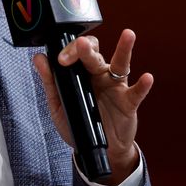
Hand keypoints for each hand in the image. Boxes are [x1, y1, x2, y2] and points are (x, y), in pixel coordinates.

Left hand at [33, 29, 153, 185]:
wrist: (98, 150)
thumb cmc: (79, 123)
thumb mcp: (58, 104)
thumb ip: (50, 82)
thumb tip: (39, 58)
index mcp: (82, 73)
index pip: (77, 53)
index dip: (69, 52)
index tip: (60, 60)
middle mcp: (100, 75)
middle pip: (95, 55)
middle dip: (87, 49)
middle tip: (80, 45)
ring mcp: (115, 87)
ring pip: (121, 64)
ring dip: (124, 49)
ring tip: (128, 35)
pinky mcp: (128, 103)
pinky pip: (136, 92)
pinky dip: (143, 85)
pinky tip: (146, 77)